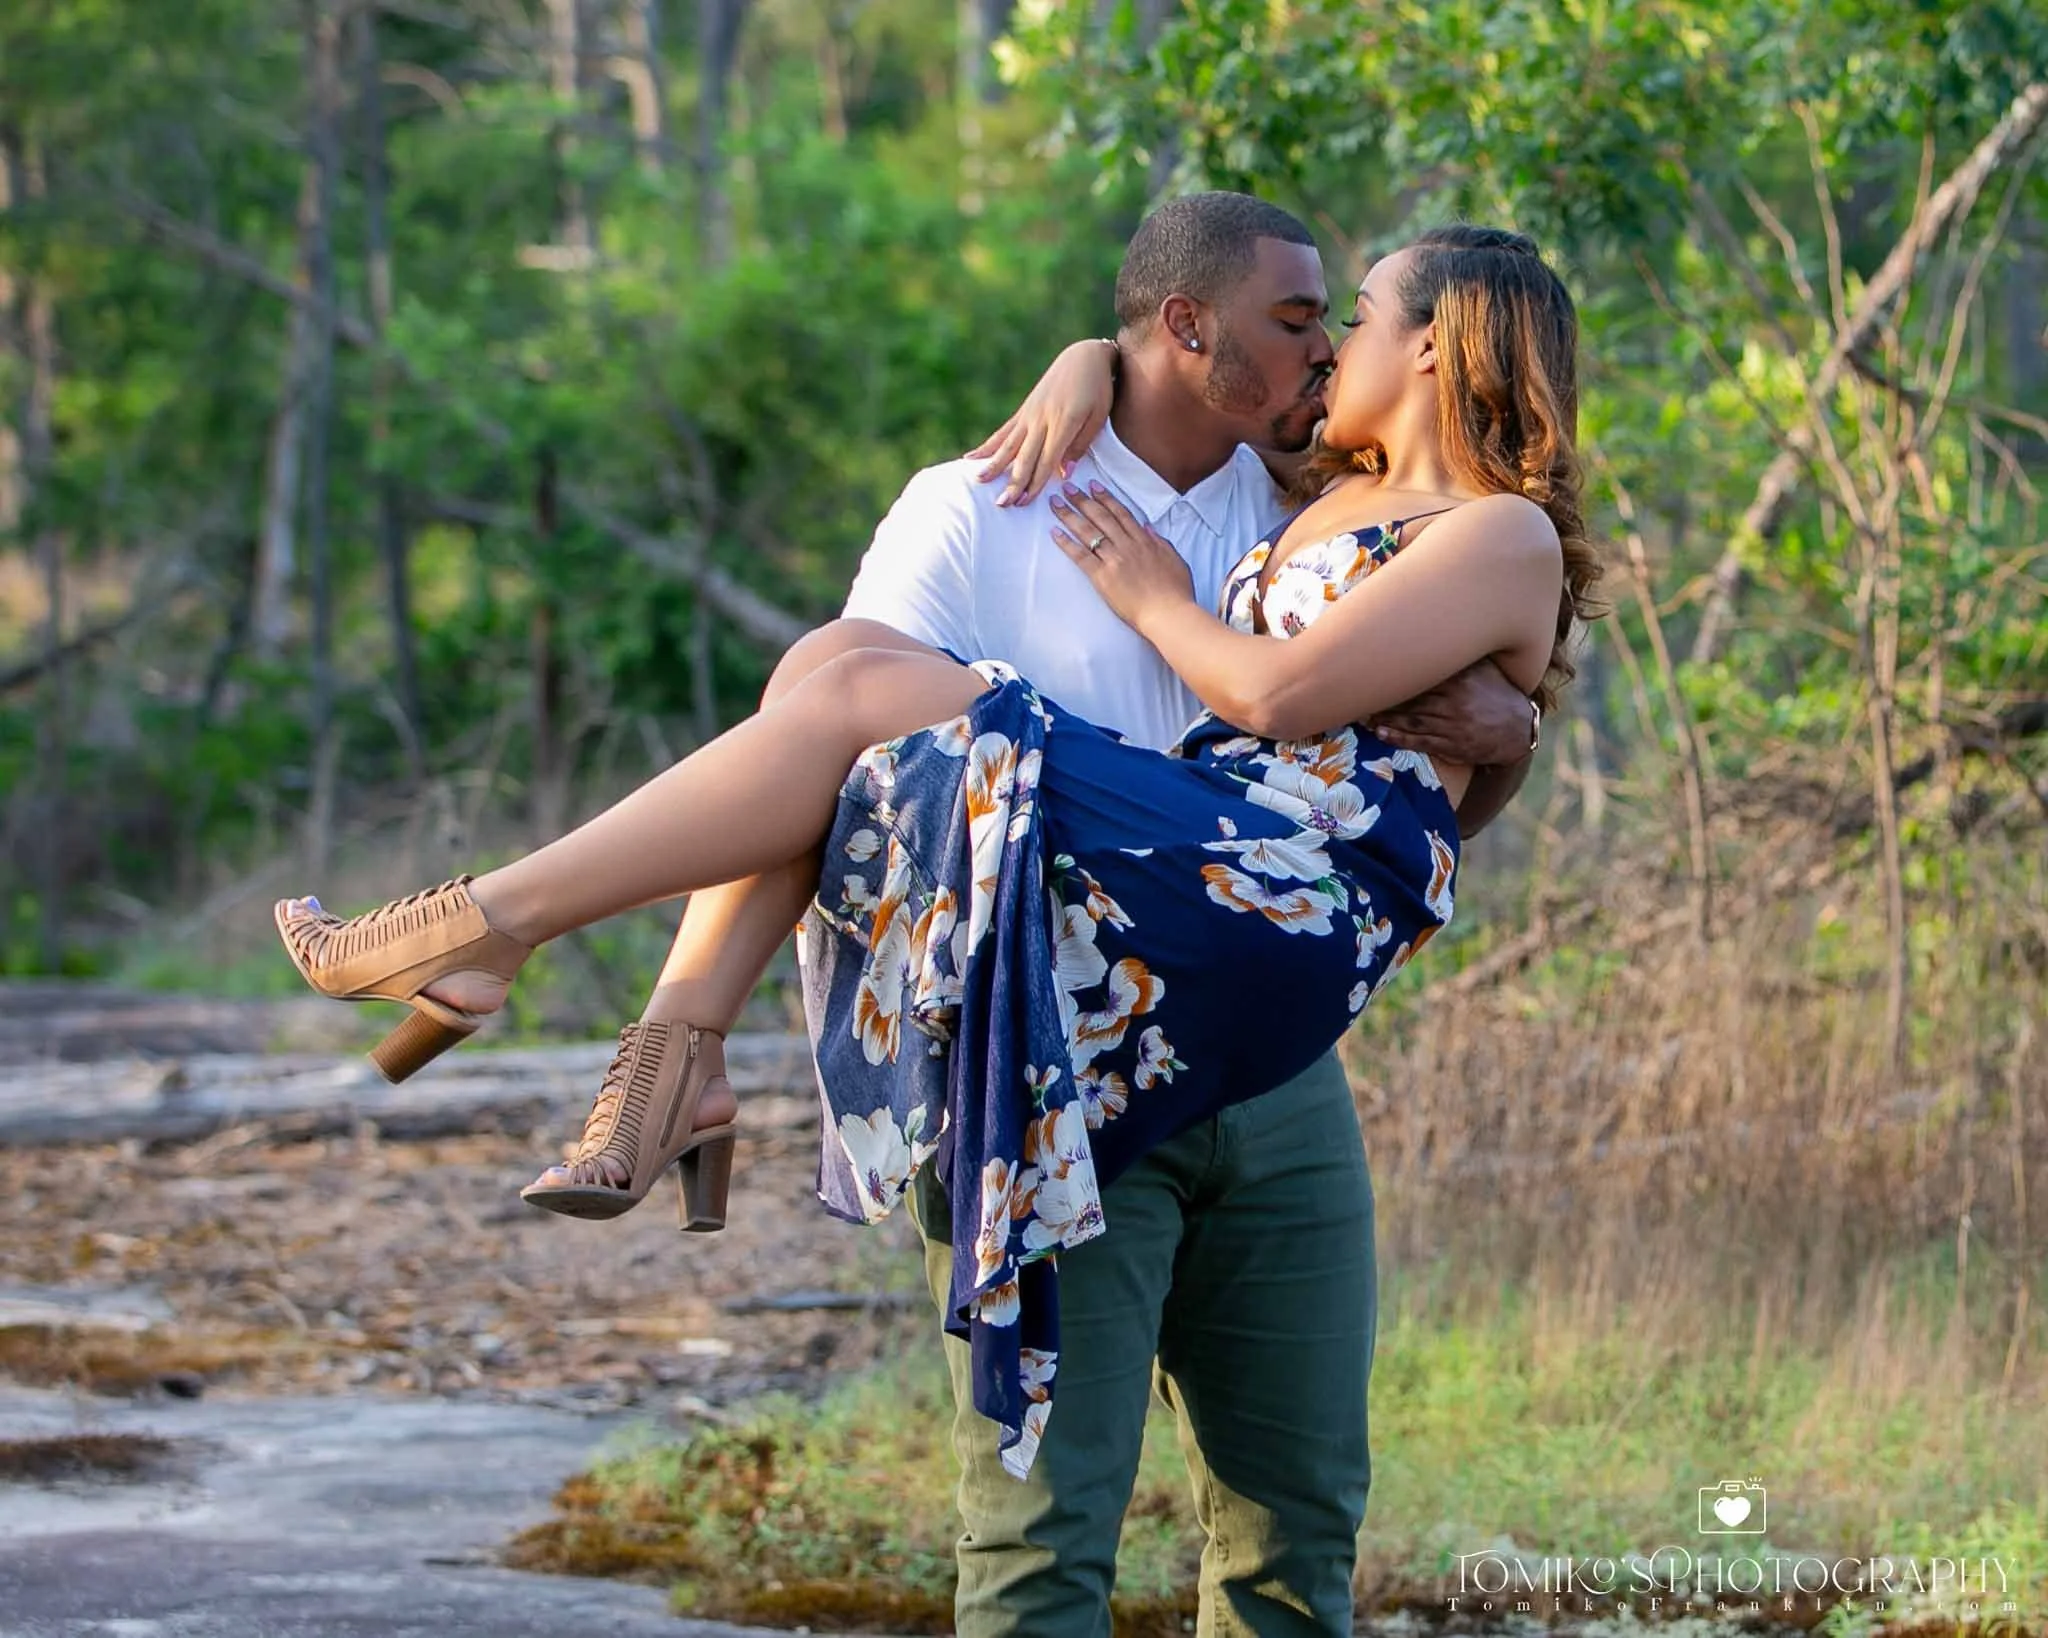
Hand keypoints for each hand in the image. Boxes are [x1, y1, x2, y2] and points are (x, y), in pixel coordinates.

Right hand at [966, 340, 1116, 506]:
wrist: (1084, 356)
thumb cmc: (1098, 389)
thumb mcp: (1098, 417)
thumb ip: (1080, 445)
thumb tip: (1063, 474)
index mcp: (1064, 423)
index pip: (1047, 460)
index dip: (1035, 483)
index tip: (1024, 502)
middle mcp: (1042, 419)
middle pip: (1025, 456)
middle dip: (1012, 481)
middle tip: (1001, 503)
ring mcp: (1030, 414)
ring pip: (1009, 444)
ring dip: (994, 465)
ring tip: (979, 481)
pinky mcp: (1024, 410)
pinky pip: (1004, 432)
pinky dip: (988, 446)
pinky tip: (972, 457)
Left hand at [1048, 482, 1194, 632]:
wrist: (1169, 613)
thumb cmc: (1176, 592)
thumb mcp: (1175, 560)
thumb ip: (1160, 542)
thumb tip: (1147, 528)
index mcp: (1144, 541)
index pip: (1121, 513)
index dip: (1106, 498)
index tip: (1093, 486)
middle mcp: (1127, 546)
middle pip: (1101, 517)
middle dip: (1082, 500)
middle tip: (1068, 487)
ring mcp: (1114, 560)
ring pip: (1088, 532)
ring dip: (1070, 515)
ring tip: (1056, 502)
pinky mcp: (1102, 577)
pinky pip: (1081, 557)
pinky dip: (1067, 544)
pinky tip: (1055, 532)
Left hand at [1365, 657, 1534, 766]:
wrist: (1520, 729)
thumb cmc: (1497, 693)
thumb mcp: (1485, 669)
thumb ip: (1462, 653)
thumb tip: (1435, 625)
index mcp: (1462, 679)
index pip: (1423, 671)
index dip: (1396, 670)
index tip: (1373, 665)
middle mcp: (1456, 701)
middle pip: (1412, 696)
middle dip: (1384, 695)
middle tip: (1359, 691)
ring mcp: (1453, 725)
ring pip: (1412, 719)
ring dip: (1385, 717)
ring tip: (1361, 712)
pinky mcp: (1452, 745)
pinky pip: (1420, 741)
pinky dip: (1398, 737)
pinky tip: (1380, 732)